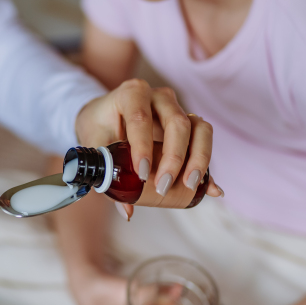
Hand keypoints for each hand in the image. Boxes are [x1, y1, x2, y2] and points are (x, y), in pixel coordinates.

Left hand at [76, 81, 222, 216]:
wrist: (105, 116)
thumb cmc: (99, 127)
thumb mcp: (95, 145)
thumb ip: (107, 174)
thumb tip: (127, 210)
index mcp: (132, 94)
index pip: (140, 118)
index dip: (143, 147)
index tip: (142, 174)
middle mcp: (158, 97)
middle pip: (177, 122)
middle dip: (174, 157)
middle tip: (163, 186)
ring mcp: (176, 108)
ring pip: (199, 128)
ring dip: (198, 159)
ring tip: (189, 185)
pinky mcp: (188, 123)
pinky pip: (203, 140)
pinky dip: (207, 165)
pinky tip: (210, 188)